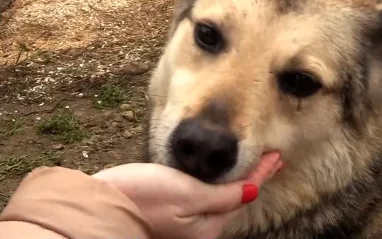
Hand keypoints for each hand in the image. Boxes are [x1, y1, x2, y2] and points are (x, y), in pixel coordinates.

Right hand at [92, 152, 282, 238]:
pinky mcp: (171, 213)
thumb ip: (223, 195)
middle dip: (252, 177)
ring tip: (250, 163)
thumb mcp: (188, 193)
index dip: (262, 172)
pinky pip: (204, 197)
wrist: (103, 203)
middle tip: (270, 157)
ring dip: (236, 179)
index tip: (278, 155)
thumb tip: (252, 190)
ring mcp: (185, 222)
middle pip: (235, 198)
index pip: (244, 192)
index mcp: (208, 225)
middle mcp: (200, 227)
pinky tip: (217, 174)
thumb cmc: (144, 196)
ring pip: (220, 198)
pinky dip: (217, 182)